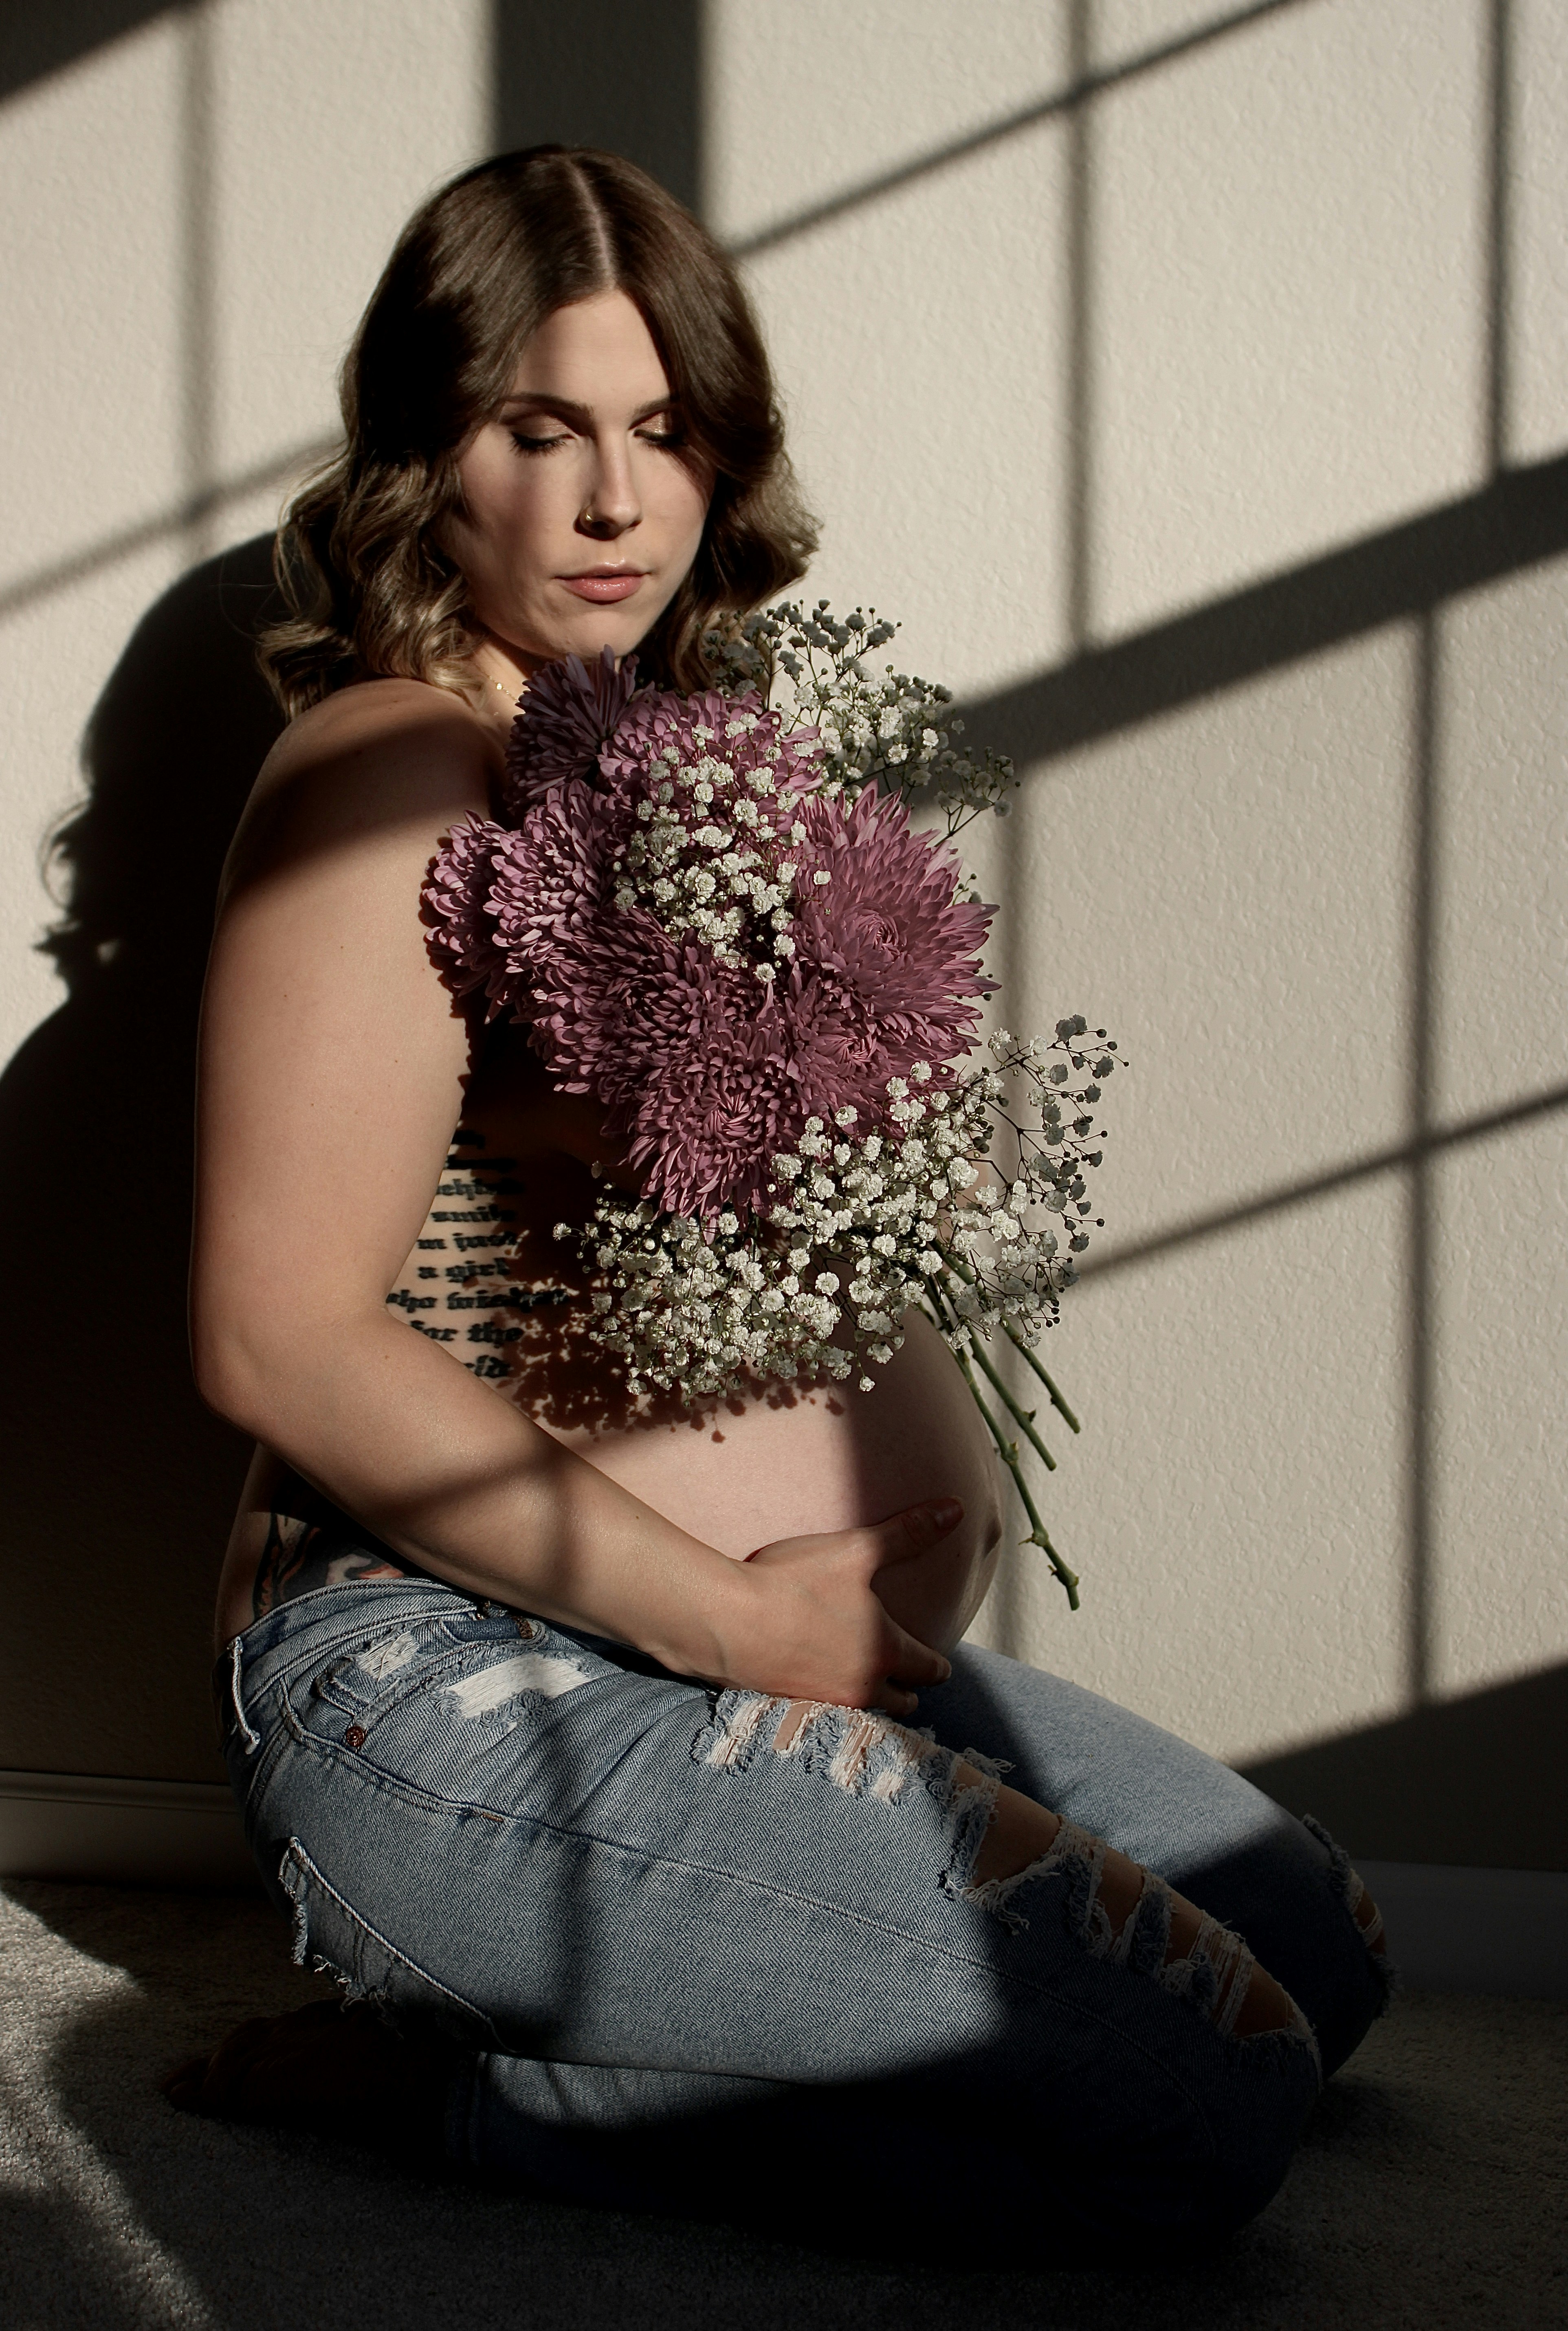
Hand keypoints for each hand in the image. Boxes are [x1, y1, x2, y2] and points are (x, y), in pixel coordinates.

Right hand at [715, 1499, 962, 1715]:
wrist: (724, 1621)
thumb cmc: (793, 1583)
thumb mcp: (855, 1551)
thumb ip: (908, 1532)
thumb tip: (956, 1509)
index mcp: (884, 1652)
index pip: (930, 1671)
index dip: (937, 1665)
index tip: (938, 1663)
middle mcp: (861, 1686)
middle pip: (903, 1704)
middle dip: (907, 1689)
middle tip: (902, 1673)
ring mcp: (824, 1702)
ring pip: (865, 1711)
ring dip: (869, 1698)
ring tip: (860, 1676)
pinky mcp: (789, 1708)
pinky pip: (825, 1713)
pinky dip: (828, 1700)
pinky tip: (815, 1681)